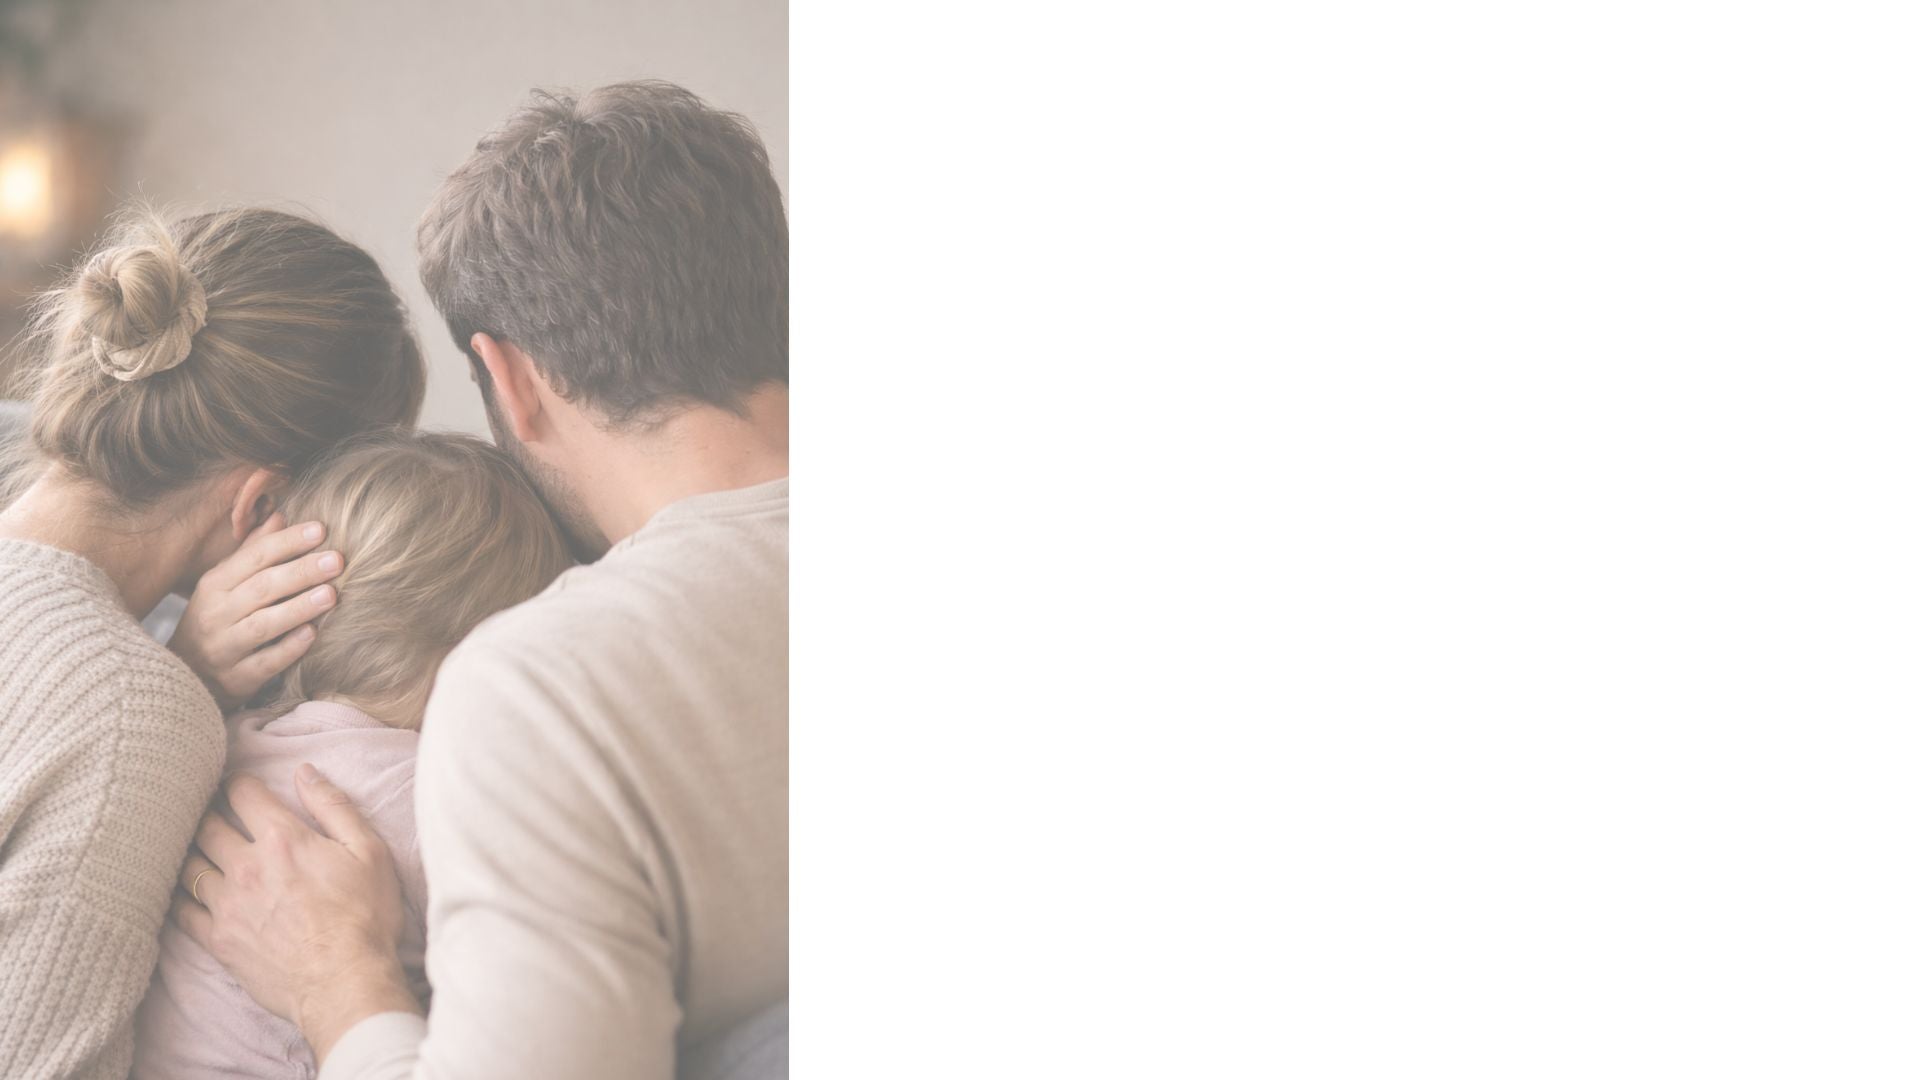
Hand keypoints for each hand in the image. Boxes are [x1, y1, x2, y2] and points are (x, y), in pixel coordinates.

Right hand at [172, 513, 342, 709]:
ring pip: (263, 625)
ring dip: (298, 608)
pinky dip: (288, 649)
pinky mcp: (237, 679)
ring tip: (331, 595)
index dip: (287, 542)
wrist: (185, 675)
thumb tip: (281, 515)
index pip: (254, 557)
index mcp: (215, 584)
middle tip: (337, 560)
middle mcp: (216, 614)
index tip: (321, 529)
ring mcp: (224, 648)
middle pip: (261, 588)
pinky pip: (265, 663)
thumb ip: (253, 552)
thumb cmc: (216, 620)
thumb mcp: (225, 585)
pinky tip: (312, 635)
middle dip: (301, 571)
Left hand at [174, 767, 420, 1060]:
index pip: (243, 794)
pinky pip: (182, 911)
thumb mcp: (369, 851)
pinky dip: (179, 895)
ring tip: (194, 847)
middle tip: (210, 810)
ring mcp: (227, 905)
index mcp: (283, 839)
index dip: (238, 783)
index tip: (239, 784)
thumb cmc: (365, 916)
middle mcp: (246, 866)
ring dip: (189, 851)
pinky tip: (185, 891)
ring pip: (188, 866)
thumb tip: (304, 772)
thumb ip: (334, 807)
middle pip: (207, 826)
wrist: (345, 982)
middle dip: (208, 812)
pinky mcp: (218, 940)